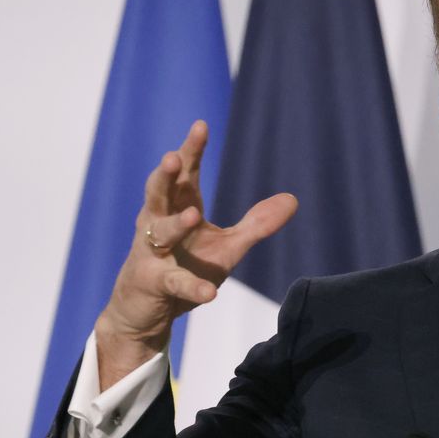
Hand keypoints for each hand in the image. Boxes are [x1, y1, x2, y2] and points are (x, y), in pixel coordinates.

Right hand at [96, 121, 296, 388]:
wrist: (145, 312)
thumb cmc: (185, 268)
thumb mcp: (227, 247)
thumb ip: (257, 224)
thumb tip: (292, 199)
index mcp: (179, 208)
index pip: (185, 174)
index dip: (192, 151)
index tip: (201, 125)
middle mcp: (159, 224)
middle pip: (160, 193)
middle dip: (166, 175)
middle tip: (173, 157)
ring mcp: (151, 254)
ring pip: (159, 232)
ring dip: (175, 223)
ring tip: (193, 214)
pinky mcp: (152, 284)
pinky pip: (173, 283)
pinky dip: (191, 287)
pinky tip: (209, 293)